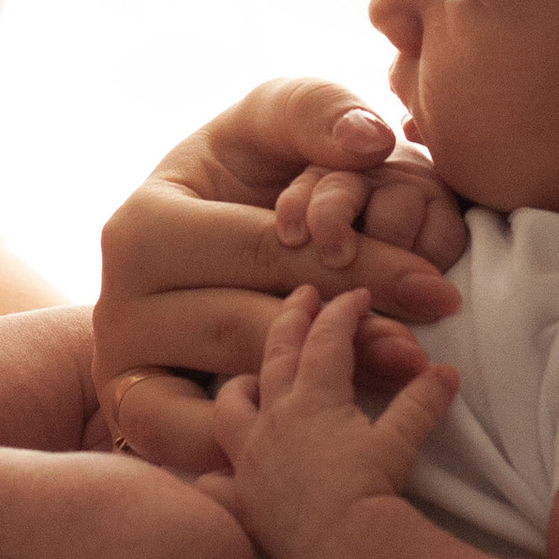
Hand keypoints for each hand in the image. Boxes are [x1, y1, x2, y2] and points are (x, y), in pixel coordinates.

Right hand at [96, 81, 466, 477]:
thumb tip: (368, 141)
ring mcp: (123, 363)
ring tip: (394, 383)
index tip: (439, 288)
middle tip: (423, 352)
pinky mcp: (136, 415)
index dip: (359, 266)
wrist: (187, 247)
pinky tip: (320, 433)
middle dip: (346, 338)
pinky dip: (252, 444)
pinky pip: (189, 444)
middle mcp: (119, 297)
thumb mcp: (270, 126)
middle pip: (248, 324)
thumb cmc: (239, 178)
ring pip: (227, 386)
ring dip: (318, 393)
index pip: (266, 250)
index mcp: (143, 223)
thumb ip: (317, 113)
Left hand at [210, 285, 456, 558]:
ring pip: (229, 408)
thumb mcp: (403, 442)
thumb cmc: (373, 492)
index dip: (342, 312)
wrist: (346, 552)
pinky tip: (216, 476)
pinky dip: (214, 475)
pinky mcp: (243, 501)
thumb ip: (421, 403)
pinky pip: (214, 482)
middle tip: (300, 297)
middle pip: (274, 356)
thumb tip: (446, 372)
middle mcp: (272, 420)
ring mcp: (251, 460)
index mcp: (312, 399)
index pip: (325, 340)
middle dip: (289, 320)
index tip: (354, 296)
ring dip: (241, 386)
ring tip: (251, 380)